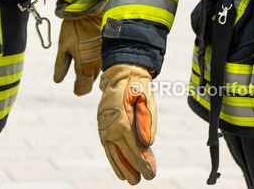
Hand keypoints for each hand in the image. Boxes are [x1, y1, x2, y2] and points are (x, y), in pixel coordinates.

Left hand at [54, 13, 101, 95]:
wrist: (89, 10)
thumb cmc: (73, 27)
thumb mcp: (63, 46)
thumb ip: (61, 65)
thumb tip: (57, 81)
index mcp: (84, 65)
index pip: (84, 86)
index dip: (79, 90)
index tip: (76, 90)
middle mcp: (96, 64)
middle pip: (91, 80)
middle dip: (84, 81)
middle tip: (78, 79)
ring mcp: (102, 56)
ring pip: (97, 71)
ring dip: (91, 72)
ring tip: (83, 66)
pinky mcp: (106, 49)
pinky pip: (102, 61)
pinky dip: (96, 63)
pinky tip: (90, 56)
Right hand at [98, 64, 156, 184]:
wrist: (120, 76)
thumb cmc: (138, 88)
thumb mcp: (147, 100)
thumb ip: (147, 122)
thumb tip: (147, 144)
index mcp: (123, 121)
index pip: (134, 148)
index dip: (142, 163)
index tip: (150, 173)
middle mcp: (111, 128)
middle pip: (124, 155)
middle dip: (134, 169)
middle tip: (144, 180)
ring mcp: (105, 129)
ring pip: (113, 155)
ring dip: (122, 169)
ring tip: (131, 180)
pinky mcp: (102, 129)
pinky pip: (108, 149)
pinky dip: (113, 161)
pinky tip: (119, 170)